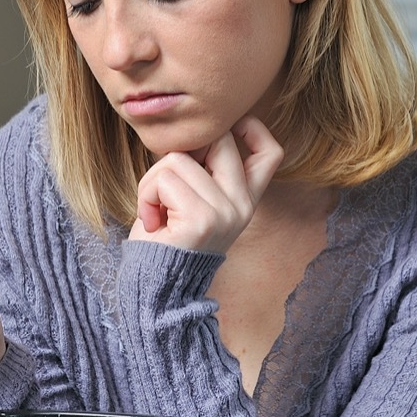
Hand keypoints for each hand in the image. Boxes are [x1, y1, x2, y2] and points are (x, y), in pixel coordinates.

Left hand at [129, 116, 283, 253]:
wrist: (157, 289)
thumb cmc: (168, 241)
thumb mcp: (196, 201)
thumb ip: (205, 170)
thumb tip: (194, 136)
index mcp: (245, 200)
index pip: (270, 153)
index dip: (253, 129)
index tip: (230, 128)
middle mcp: (243, 205)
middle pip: (218, 141)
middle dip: (180, 153)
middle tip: (166, 187)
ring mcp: (225, 212)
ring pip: (178, 158)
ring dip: (152, 182)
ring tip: (155, 211)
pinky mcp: (201, 219)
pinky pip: (163, 179)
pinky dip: (146, 195)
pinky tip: (152, 220)